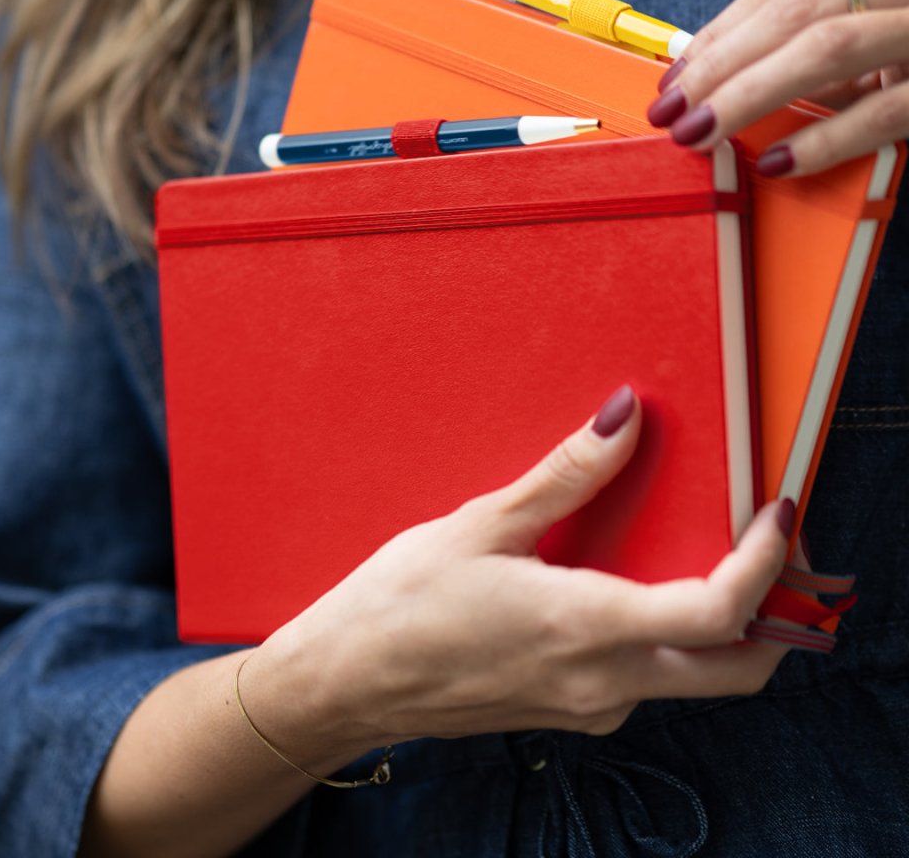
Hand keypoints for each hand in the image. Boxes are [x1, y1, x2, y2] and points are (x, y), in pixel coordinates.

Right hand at [245, 386, 793, 764]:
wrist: (347, 682)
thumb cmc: (402, 605)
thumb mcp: (484, 525)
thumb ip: (567, 474)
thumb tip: (625, 416)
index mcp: (589, 629)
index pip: (720, 611)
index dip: (766, 562)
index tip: (777, 512)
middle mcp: (605, 682)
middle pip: (735, 669)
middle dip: (773, 611)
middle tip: (768, 544)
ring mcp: (590, 705)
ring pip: (693, 675)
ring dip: (719, 622)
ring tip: (701, 545)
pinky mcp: (570, 708)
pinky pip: (645, 676)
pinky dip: (666, 634)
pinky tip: (630, 580)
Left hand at [646, 0, 908, 175]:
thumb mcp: (894, 23)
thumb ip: (832, 48)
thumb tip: (737, 89)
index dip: (719, 33)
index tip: (673, 75)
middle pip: (792, 11)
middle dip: (718, 64)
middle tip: (670, 111)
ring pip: (826, 46)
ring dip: (748, 93)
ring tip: (701, 133)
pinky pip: (883, 111)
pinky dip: (824, 138)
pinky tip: (779, 161)